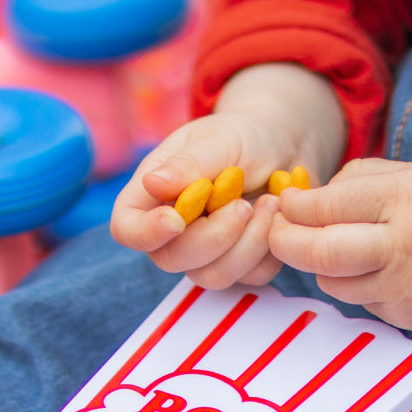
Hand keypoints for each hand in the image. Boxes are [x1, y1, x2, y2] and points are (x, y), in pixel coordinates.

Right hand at [110, 63, 345, 289]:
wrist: (283, 145)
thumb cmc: (242, 136)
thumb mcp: (218, 140)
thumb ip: (188, 163)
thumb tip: (152, 184)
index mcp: (152, 195)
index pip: (127, 229)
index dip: (146, 232)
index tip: (177, 219)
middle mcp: (173, 231)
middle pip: (172, 259)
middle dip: (214, 236)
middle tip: (244, 203)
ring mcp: (205, 252)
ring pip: (213, 275)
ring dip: (247, 244)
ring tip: (270, 203)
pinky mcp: (241, 263)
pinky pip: (251, 276)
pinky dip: (269, 249)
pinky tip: (277, 215)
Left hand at [269, 157, 411, 331]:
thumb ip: (360, 179)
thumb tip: (305, 199)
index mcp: (404, 199)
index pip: (325, 206)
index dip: (294, 206)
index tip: (287, 202)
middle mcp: (403, 246)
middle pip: (319, 253)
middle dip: (284, 242)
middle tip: (277, 232)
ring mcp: (407, 288)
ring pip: (332, 283)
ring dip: (321, 266)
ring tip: (338, 247)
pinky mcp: (410, 316)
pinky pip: (361, 301)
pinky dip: (357, 284)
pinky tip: (380, 268)